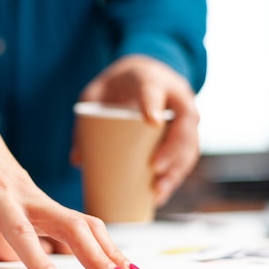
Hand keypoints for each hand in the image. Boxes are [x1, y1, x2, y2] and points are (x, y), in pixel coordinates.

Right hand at [0, 99, 143, 268]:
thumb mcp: (8, 204)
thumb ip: (11, 236)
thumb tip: (13, 263)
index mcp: (39, 202)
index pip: (84, 225)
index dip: (109, 250)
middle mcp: (25, 197)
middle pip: (69, 225)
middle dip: (95, 254)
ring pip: (20, 227)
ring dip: (37, 257)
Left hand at [76, 55, 199, 205]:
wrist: (140, 74)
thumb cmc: (115, 86)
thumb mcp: (94, 95)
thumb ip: (83, 123)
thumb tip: (77, 160)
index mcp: (149, 78)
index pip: (153, 88)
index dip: (153, 104)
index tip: (151, 121)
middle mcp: (175, 94)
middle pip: (185, 120)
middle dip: (173, 147)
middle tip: (155, 167)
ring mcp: (185, 113)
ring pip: (191, 141)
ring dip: (177, 168)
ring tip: (157, 190)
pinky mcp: (186, 132)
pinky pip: (188, 155)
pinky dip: (176, 176)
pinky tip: (161, 193)